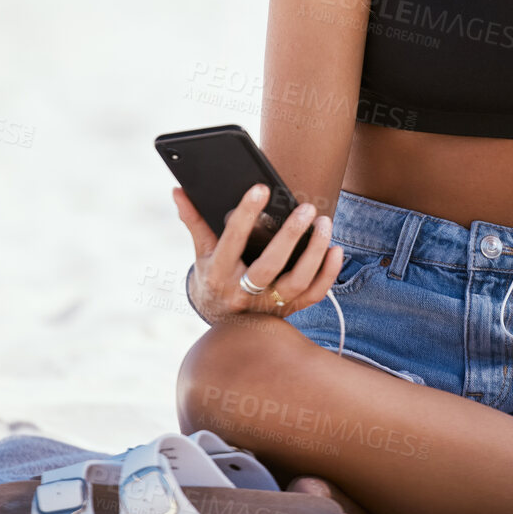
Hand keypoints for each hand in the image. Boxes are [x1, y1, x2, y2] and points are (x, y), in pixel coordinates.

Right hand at [172, 183, 342, 322]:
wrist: (224, 325)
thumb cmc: (213, 279)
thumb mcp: (200, 252)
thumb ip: (194, 221)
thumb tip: (178, 190)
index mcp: (218, 274)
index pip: (232, 241)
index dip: (245, 215)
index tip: (261, 188)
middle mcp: (243, 294)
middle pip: (270, 266)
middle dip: (290, 236)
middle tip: (306, 208)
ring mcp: (269, 306)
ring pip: (297, 282)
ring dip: (314, 252)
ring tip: (324, 222)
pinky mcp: (289, 311)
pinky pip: (314, 295)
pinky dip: (328, 273)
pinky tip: (335, 249)